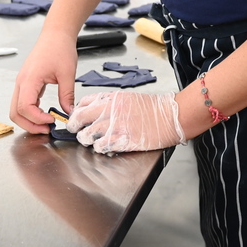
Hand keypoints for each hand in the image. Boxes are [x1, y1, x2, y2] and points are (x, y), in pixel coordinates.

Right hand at [10, 28, 78, 133]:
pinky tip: (44, 114)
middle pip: (15, 112)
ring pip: (16, 109)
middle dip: (29, 125)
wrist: (56, 34)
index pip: (24, 107)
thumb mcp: (67, 73)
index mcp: (29, 79)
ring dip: (29, 120)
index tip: (52, 121)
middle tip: (47, 130)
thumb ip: (67, 95)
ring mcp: (22, 83)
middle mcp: (21, 83)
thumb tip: (69, 112)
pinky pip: (23, 102)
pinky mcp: (26, 83)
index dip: (37, 119)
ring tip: (46, 124)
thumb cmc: (59, 48)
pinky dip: (31, 112)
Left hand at [68, 91, 185, 154]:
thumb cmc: (154, 108)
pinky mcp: (123, 141)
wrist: (171, 116)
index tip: (75, 118)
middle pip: (80, 119)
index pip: (83, 103)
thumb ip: (110, 104)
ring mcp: (116, 126)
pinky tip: (106, 146)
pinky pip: (101, 147)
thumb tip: (94, 112)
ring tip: (93, 140)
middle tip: (76, 131)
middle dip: (75, 127)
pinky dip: (101, 148)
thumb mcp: (129, 98)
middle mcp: (111, 111)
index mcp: (112, 98)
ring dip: (88, 140)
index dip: (76, 112)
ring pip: (88, 136)